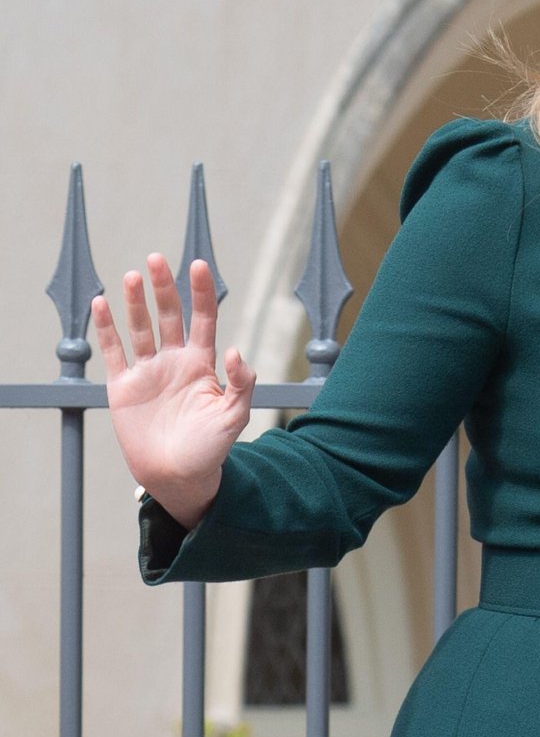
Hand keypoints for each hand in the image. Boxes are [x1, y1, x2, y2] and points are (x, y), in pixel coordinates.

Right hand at [92, 255, 255, 529]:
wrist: (178, 477)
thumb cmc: (211, 450)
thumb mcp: (234, 417)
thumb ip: (241, 384)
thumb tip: (234, 351)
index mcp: (202, 365)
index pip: (203, 319)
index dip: (201, 293)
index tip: (199, 265)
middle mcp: (174, 362)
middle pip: (168, 315)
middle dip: (163, 287)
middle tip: (156, 258)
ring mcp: (148, 372)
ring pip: (140, 328)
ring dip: (135, 302)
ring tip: (132, 275)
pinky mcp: (123, 386)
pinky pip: (114, 351)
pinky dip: (106, 328)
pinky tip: (102, 304)